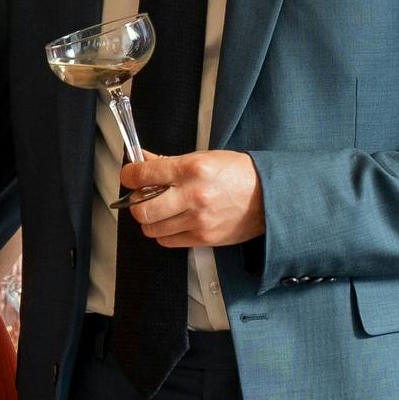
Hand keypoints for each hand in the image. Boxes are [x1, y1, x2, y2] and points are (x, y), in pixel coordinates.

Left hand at [119, 150, 262, 247]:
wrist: (269, 196)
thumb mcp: (204, 157)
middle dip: (136, 204)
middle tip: (143, 198)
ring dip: (151, 220)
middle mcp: (193, 195)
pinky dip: (165, 233)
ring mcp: (198, 220)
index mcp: (192, 169)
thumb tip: (142, 160)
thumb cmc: (239, 174)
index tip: (129, 175)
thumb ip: (169, 161)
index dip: (129, 175)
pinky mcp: (203, 238)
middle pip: (142, 209)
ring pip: (152, 228)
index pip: (143, 175)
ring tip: (162, 210)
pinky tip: (175, 222)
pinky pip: (168, 241)